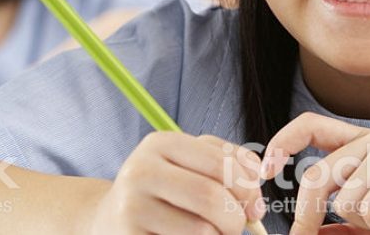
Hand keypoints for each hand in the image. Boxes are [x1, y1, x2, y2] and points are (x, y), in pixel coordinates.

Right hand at [88, 132, 265, 234]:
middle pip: (211, 198)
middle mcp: (140, 172)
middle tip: (237, 228)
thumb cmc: (165, 191)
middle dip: (236, 220)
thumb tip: (257, 176)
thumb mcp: (190, 163)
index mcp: (160, 144)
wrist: (112, 219)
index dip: (249, 190)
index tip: (255, 208)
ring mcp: (131, 208)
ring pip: (201, 232)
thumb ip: (229, 160)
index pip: (222, 165)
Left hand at [259, 113, 369, 234]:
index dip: (282, 142)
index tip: (265, 168)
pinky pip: (369, 207)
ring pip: (343, 200)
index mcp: (365, 145)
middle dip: (307, 216)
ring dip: (369, 225)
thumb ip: (346, 223)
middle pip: (315, 177)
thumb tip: (311, 234)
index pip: (310, 126)